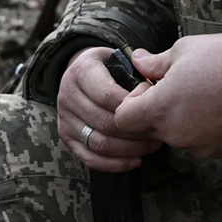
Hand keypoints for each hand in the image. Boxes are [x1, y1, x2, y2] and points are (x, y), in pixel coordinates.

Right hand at [56, 47, 162, 172]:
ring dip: (129, 149)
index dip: (133, 105)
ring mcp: (64, 118)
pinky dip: (114, 164)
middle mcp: (67, 95)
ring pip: (99, 143)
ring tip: (150, 145)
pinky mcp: (66, 137)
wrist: (80, 73)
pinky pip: (89, 158)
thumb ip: (136, 68)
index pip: (107, 95)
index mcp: (80, 72)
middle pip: (104, 122)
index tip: (153, 107)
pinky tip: (136, 160)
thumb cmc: (108, 67)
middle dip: (135, 130)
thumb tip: (155, 88)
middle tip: (157, 131)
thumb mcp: (118, 58)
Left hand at [114, 35, 221, 159]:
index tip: (150, 86)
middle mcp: (175, 135)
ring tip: (202, 94)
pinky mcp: (219, 152)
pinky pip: (198, 143)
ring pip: (174, 136)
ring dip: (179, 120)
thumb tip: (136, 61)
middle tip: (177, 87)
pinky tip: (218, 107)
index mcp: (160, 109)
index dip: (131, 101)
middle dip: (155, 110)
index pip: (123, 119)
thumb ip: (154, 62)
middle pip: (148, 129)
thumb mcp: (184, 49)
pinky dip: (201, 129)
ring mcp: (198, 147)